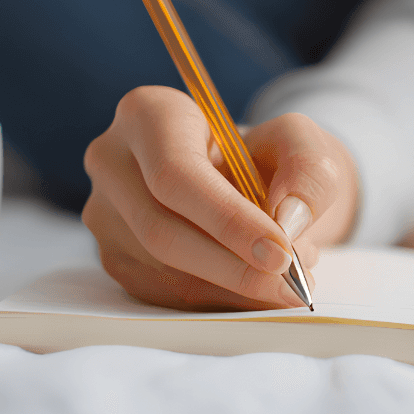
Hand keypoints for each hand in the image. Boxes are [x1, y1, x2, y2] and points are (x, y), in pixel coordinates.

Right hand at [82, 86, 357, 310]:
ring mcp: (105, 213)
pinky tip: (255, 289)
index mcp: (147, 113)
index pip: (175, 174)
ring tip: (286, 279)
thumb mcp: (302, 144)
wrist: (251, 184)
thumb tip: (289, 219)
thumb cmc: (270, 156)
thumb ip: (309, 169)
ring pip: (162, 269)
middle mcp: (112, 160)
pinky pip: (162, 293)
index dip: (228, 220)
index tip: (282, 251)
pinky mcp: (114, 256)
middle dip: (234, 265)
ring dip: (232, 287)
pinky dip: (218, 300)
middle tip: (293, 282)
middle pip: (161, 228)